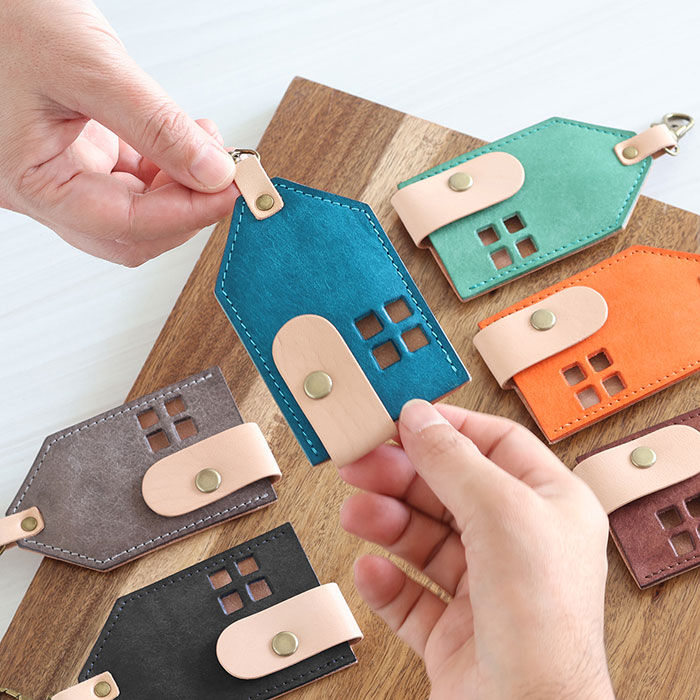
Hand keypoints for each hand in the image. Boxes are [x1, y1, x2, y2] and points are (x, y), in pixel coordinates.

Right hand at [0, 0, 237, 265]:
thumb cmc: (5, 18)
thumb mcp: (88, 67)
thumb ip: (156, 125)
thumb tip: (212, 172)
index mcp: (32, 182)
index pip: (126, 225)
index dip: (189, 213)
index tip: (234, 192)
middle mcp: (44, 188)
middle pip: (132, 232)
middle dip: (187, 208)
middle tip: (229, 177)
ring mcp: (60, 173)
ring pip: (136, 210)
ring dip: (181, 188)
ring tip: (210, 148)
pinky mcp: (76, 154)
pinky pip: (131, 181)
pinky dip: (166, 167)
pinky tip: (187, 142)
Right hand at [340, 400, 614, 699]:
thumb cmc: (543, 624)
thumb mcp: (499, 513)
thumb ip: (453, 461)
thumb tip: (419, 418)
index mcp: (550, 507)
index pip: (496, 445)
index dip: (448, 428)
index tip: (402, 419)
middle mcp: (520, 546)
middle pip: (450, 490)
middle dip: (402, 475)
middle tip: (360, 462)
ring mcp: (487, 590)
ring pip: (425, 540)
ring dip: (387, 522)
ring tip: (357, 513)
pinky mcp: (455, 632)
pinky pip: (411, 594)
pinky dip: (387, 580)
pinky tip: (370, 570)